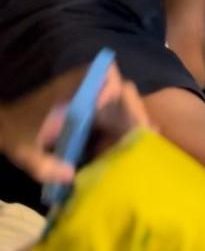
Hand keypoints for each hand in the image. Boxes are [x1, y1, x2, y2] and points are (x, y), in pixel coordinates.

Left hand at [0, 64, 148, 183]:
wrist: (6, 126)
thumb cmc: (14, 131)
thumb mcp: (23, 149)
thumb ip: (42, 164)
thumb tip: (70, 176)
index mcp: (70, 91)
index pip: (103, 73)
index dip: (112, 87)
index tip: (111, 108)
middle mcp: (87, 94)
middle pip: (124, 92)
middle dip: (137, 113)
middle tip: (144, 137)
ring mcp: (93, 104)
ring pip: (126, 108)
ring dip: (134, 127)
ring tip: (139, 149)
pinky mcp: (95, 116)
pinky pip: (119, 120)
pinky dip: (126, 135)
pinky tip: (124, 153)